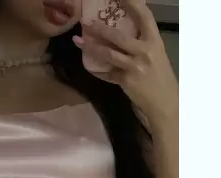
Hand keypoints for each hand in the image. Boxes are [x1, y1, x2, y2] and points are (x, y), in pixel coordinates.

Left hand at [73, 0, 177, 124]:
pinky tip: (88, 66)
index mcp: (154, 41)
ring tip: (78, 41)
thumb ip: (141, 44)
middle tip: (85, 22)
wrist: (164, 102)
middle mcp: (145, 51)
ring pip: (109, 54)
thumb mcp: (155, 55)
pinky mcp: (126, 81)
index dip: (131, 4)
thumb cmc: (160, 77)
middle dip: (100, 28)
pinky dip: (97, 70)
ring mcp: (135, 66)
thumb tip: (120, 35)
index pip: (144, 16)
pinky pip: (107, 73)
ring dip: (91, 47)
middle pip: (119, 36)